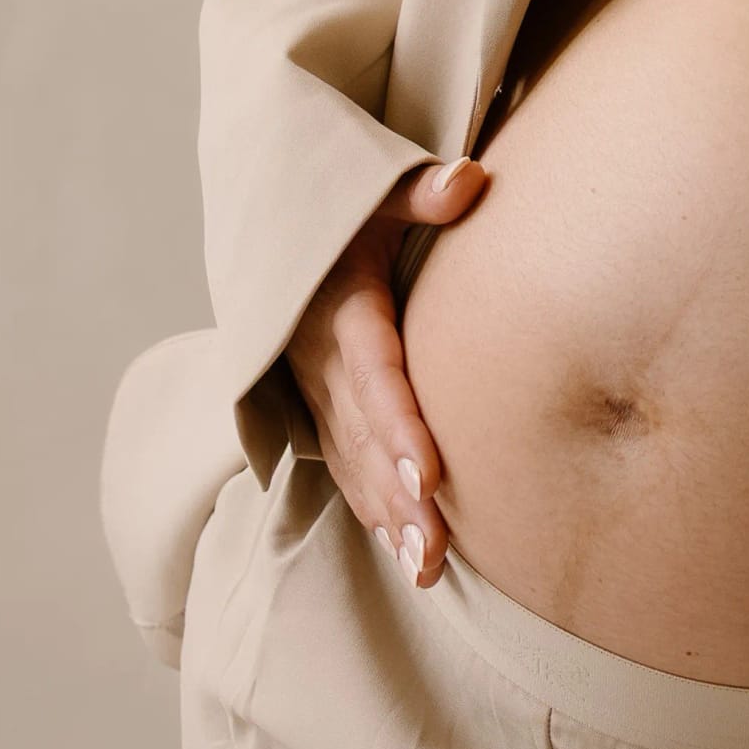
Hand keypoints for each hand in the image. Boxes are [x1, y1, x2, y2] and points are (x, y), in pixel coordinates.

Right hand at [284, 157, 489, 585]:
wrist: (278, 235)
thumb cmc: (342, 213)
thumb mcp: (370, 192)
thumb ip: (418, 194)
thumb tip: (470, 181)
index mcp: (340, 311)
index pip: (373, 377)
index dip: (399, 427)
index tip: (431, 473)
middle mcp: (323, 363)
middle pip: (365, 439)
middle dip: (399, 497)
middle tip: (435, 551)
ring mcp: (318, 394)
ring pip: (354, 465)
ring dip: (388, 518)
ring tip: (428, 568)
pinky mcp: (322, 412)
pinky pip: (347, 468)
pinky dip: (375, 509)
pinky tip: (408, 552)